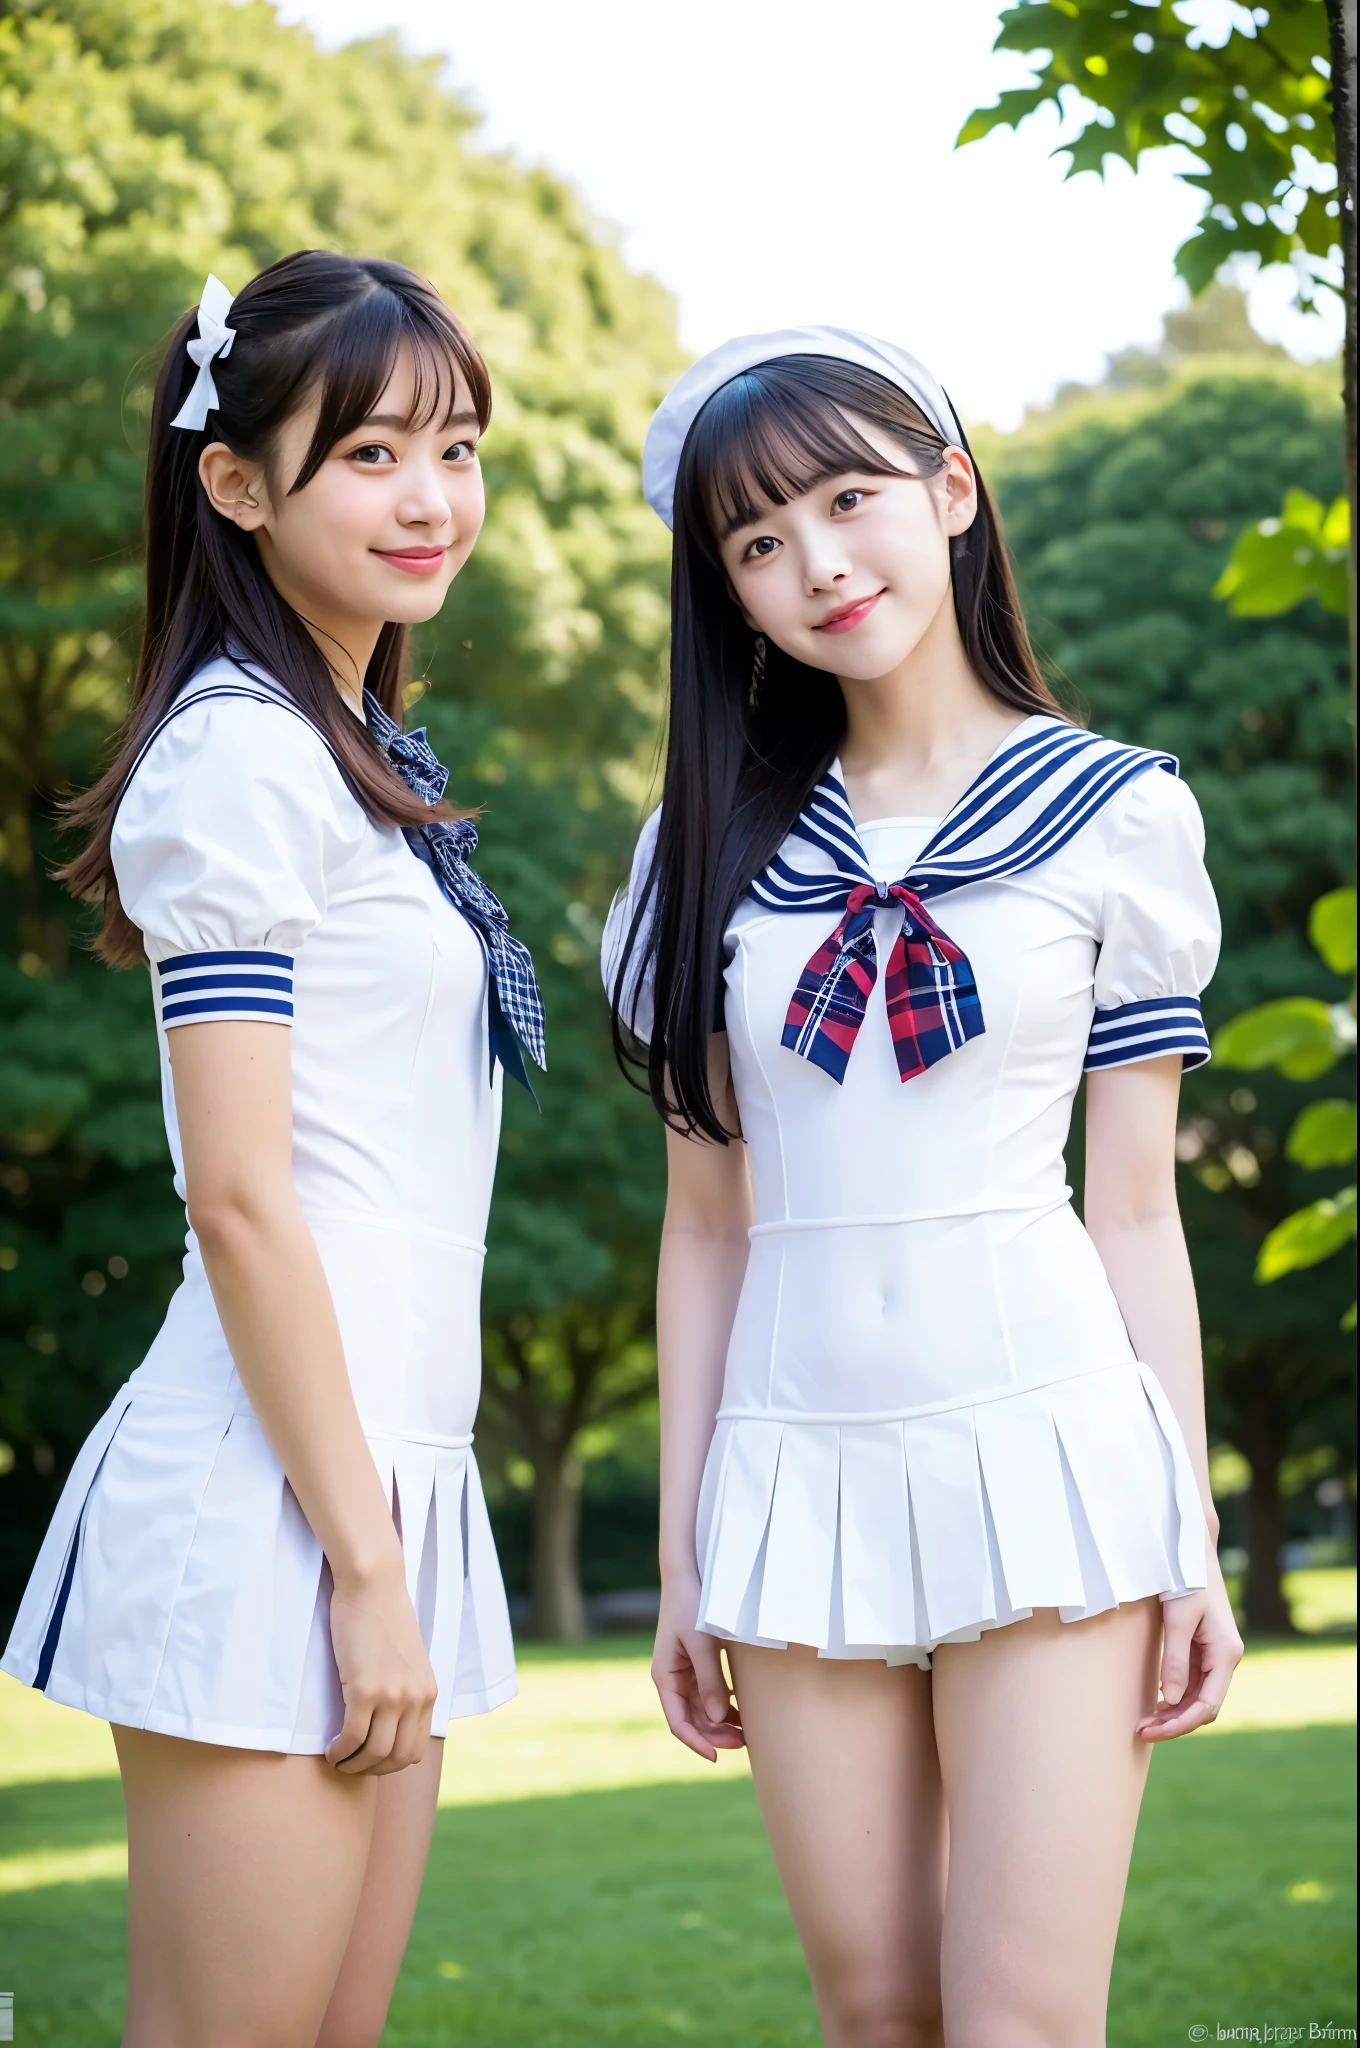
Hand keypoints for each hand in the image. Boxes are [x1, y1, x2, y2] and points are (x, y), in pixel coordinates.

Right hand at [325, 1563, 439, 1774]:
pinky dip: (340, 1751)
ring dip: (352, 1764)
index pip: (414, 1750)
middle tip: (349, 1765)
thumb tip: (389, 1723)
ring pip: (374, 1753)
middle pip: (397, 1759)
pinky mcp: (366, 1689)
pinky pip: (352, 1737)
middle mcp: (416, 1698)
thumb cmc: (384, 1618)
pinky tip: (330, 1748)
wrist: (373, 1585)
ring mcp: (393, 1696)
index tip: (368, 1760)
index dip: (388, 1765)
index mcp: (429, 1693)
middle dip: (370, 1770)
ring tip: (337, 1757)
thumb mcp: (407, 1660)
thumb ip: (405, 1690)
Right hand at [652, 1576, 745, 1761]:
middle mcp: (672, 1678)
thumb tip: (717, 1719)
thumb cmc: (692, 1606)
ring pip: (702, 1709)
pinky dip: (723, 1704)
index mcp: (664, 1676)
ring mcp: (684, 1672)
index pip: (678, 1722)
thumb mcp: (702, 1643)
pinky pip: (708, 1693)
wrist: (688, 1575)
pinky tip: (741, 1708)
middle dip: (715, 1734)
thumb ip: (710, 1680)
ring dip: (721, 1722)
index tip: (717, 1757)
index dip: (696, 1742)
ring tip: (747, 1730)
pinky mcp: (696, 1663)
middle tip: (745, 1742)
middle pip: (692, 1719)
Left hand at [1136, 1554, 1243, 1742]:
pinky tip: (1155, 1703)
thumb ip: (1175, 1659)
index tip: (1151, 1731)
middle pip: (1204, 1706)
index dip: (1180, 1724)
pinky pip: (1192, 1683)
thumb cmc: (1185, 1580)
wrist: (1191, 1551)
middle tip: (1140, 1731)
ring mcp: (1216, 1655)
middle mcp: (1225, 1659)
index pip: (1207, 1705)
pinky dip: (1175, 1697)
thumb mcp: (1177, 1619)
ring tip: (1144, 1723)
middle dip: (1175, 1723)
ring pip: (1198, 1697)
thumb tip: (1171, 1699)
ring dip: (1174, 1713)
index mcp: (1226, 1653)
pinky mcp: (1204, 1650)